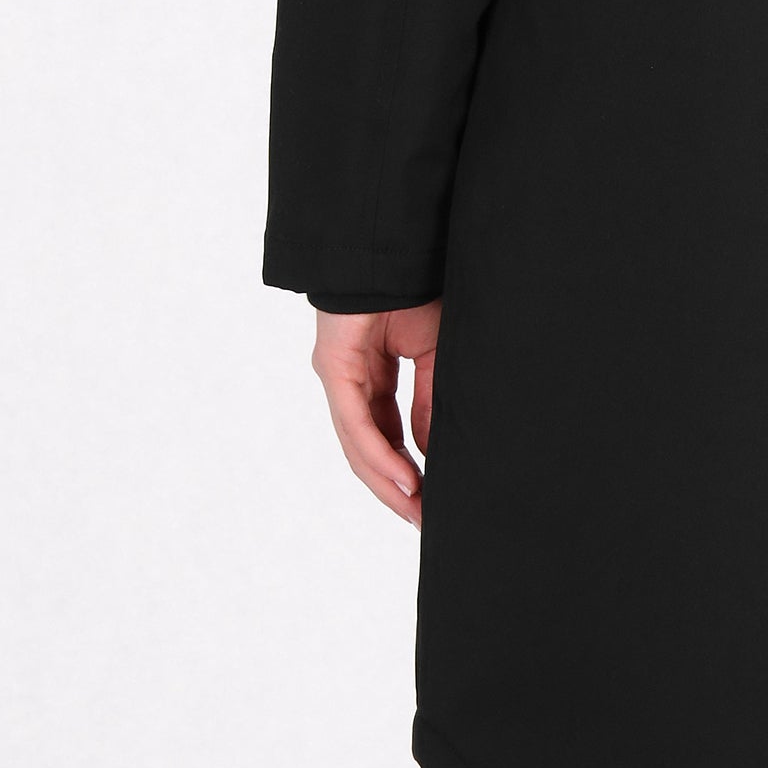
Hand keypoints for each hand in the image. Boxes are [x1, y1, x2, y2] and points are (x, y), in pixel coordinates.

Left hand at [311, 302, 441, 525]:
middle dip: (396, 489)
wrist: (395, 244)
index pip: (387, 437)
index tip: (433, 504)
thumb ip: (428, 403)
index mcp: (373, 376)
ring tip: (416, 510)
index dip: (409, 472)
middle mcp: (349, 382)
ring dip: (388, 482)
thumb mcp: (433, 355)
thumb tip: (431, 453)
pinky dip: (380, 454)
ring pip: (358, 445)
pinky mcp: (333, 367)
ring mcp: (338, 376)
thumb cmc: (415, 287)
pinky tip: (404, 479)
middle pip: (368, 452)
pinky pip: (356, 422)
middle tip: (424, 523)